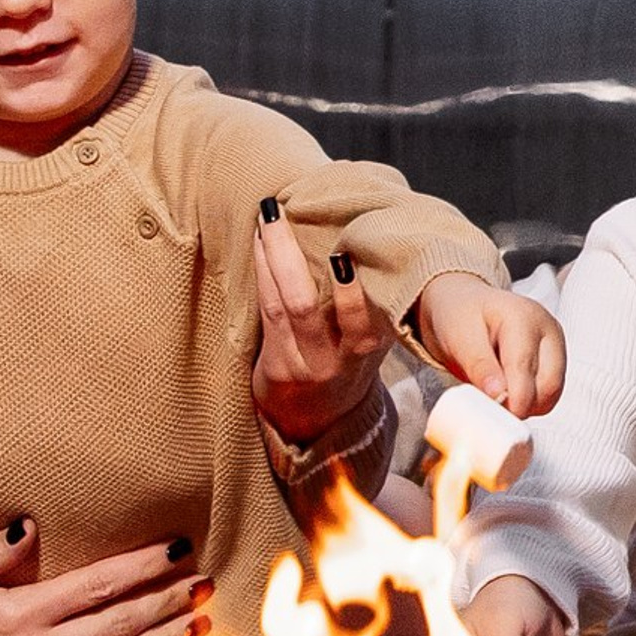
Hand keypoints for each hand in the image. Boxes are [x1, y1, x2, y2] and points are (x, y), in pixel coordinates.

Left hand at [251, 205, 396, 443]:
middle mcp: (333, 361)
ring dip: (270, 257)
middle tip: (278, 212)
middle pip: (304, 307)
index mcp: (366, 352)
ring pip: (279, 305)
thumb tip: (376, 248)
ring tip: (266, 218)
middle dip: (288, 257)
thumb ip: (376, 309)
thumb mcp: (373, 344)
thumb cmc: (350, 367)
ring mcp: (300, 364)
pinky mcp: (275, 366)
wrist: (321, 423)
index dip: (351, 292)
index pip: (361, 321)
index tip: (343, 255)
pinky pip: (267, 311)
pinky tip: (259, 243)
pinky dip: (262, 273)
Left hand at [414, 275, 564, 418]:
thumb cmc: (460, 316)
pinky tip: (509, 392)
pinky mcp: (555, 360)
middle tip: (491, 408)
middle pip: (549, 384)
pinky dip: (530, 402)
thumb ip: (479, 366)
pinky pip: (549, 393)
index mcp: (523, 317)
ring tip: (497, 395)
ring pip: (552, 393)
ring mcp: (555, 345)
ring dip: (526, 405)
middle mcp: (547, 330)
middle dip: (521, 405)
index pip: (524, 368)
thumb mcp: (459, 337)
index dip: (512, 399)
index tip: (494, 417)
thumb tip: (498, 395)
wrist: (463, 305)